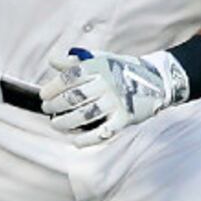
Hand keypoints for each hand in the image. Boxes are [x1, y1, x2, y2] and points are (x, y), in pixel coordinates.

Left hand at [40, 46, 187, 143]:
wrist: (156, 80)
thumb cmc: (122, 70)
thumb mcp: (101, 60)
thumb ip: (76, 62)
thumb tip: (53, 61)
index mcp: (99, 68)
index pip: (70, 77)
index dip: (53, 87)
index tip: (44, 95)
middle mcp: (107, 84)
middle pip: (74, 97)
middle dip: (56, 105)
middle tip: (48, 109)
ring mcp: (116, 102)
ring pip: (84, 116)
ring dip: (66, 122)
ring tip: (56, 124)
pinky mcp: (125, 119)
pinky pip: (102, 132)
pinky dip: (87, 139)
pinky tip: (75, 141)